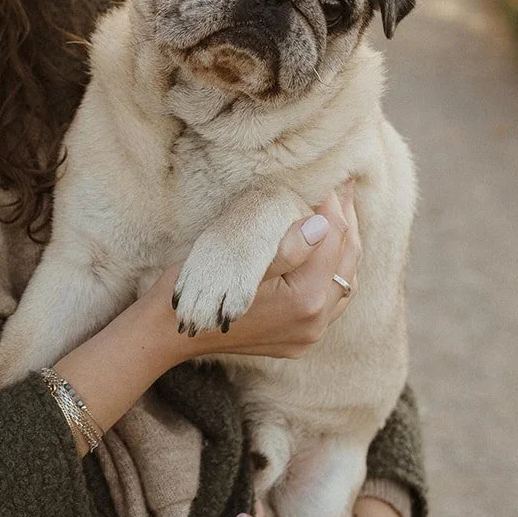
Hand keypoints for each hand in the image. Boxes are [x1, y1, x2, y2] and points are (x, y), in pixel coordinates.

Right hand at [146, 179, 361, 365]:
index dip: (332, 205)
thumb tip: (321, 225)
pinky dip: (334, 273)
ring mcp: (308, 334)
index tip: (328, 178)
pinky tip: (328, 255)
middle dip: (346, 220)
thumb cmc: (198, 287)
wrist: (170, 330)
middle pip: (346, 261)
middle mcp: (313, 322)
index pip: (333, 240)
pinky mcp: (299, 338)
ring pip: (344, 282)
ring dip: (344, 247)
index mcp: (303, 300)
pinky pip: (331, 301)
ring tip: (341, 213)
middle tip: (345, 185)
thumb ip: (286, 248)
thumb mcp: (237, 259)